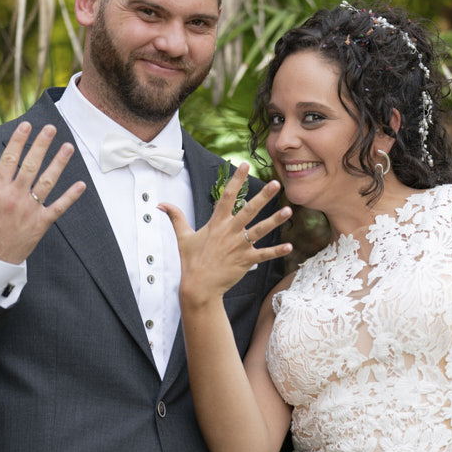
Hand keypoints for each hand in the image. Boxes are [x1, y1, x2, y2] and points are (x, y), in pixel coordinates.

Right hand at [0, 122, 85, 263]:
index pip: (9, 160)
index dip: (18, 141)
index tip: (25, 125)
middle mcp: (15, 199)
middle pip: (31, 166)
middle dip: (41, 145)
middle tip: (51, 128)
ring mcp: (30, 212)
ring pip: (48, 182)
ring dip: (59, 163)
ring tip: (68, 146)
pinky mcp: (40, 225)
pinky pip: (58, 208)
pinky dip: (71, 197)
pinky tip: (81, 185)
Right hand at [160, 162, 291, 305]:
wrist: (198, 286)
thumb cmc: (191, 260)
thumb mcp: (183, 236)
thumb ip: (175, 217)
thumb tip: (161, 204)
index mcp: (216, 223)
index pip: (227, 196)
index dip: (236, 179)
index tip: (244, 165)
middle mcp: (229, 232)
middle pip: (249, 210)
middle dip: (263, 196)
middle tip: (276, 183)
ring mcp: (238, 246)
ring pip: (260, 230)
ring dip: (275, 221)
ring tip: (289, 211)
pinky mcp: (245, 261)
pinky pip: (264, 254)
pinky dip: (277, 251)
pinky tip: (290, 246)